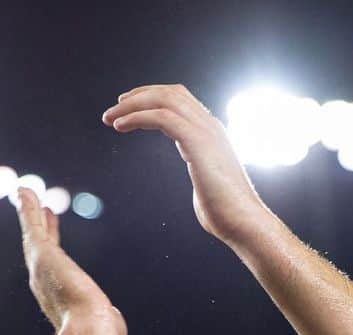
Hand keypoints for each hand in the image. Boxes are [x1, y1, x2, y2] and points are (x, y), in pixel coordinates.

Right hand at [16, 188, 127, 334]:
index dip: (53, 246)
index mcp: (57, 298)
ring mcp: (40, 267)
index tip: (53, 229)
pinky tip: (24, 191)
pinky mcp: (41, 254)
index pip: (54, 266)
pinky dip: (27, 208)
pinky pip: (32, 225)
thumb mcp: (106, 326)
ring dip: (30, 212)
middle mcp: (43, 283)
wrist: (89, 330)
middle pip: (40, 247)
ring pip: (33, 233)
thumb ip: (108, 320)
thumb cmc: (99, 334)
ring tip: (26, 193)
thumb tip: (115, 328)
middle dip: (40, 228)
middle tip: (42, 209)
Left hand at [102, 84, 269, 245]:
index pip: (181, 101)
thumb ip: (201, 178)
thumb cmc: (225, 214)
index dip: (153, 99)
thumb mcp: (209, 187)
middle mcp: (209, 126)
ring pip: (164, 100)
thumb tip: (200, 189)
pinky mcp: (197, 142)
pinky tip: (120, 126)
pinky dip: (138, 117)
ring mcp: (205, 131)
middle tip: (113, 110)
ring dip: (132, 105)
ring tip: (110, 118)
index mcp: (211, 134)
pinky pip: (162, 117)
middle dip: (139, 97)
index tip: (129, 109)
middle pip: (170, 93)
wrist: (243, 222)